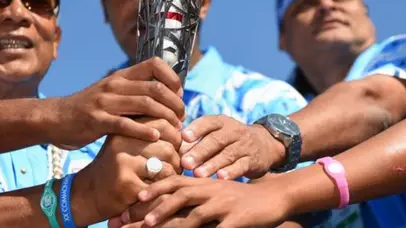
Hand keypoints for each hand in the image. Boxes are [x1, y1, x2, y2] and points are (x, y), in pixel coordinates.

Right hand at [51, 57, 185, 148]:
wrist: (55, 118)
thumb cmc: (88, 108)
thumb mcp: (110, 92)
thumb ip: (132, 91)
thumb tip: (164, 93)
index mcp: (120, 76)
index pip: (154, 64)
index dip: (172, 78)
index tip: (179, 94)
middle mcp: (114, 85)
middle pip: (155, 87)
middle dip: (174, 103)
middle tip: (182, 117)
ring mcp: (105, 102)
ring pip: (145, 104)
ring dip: (165, 117)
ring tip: (174, 129)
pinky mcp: (96, 120)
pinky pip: (125, 124)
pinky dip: (143, 131)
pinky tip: (155, 137)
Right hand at [72, 118, 181, 224]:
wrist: (87, 193)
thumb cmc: (116, 166)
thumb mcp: (127, 142)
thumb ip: (149, 130)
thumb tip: (181, 123)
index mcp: (125, 126)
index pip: (164, 123)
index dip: (176, 136)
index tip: (174, 147)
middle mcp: (122, 140)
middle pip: (169, 146)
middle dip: (177, 159)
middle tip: (173, 167)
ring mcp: (123, 162)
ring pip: (167, 165)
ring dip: (173, 175)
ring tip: (165, 178)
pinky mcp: (126, 183)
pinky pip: (160, 185)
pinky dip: (163, 190)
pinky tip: (154, 190)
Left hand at [118, 176, 285, 227]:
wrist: (273, 196)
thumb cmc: (238, 197)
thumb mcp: (214, 192)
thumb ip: (192, 196)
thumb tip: (167, 207)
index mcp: (202, 183)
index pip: (173, 184)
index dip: (152, 191)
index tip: (132, 202)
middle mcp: (210, 190)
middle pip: (178, 196)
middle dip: (154, 208)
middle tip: (135, 221)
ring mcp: (224, 204)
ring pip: (195, 214)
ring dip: (172, 222)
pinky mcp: (238, 219)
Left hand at [179, 115, 282, 179]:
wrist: (265, 144)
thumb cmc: (229, 140)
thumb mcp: (216, 134)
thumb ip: (196, 141)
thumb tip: (174, 150)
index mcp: (221, 122)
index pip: (208, 122)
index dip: (196, 129)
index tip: (184, 137)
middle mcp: (234, 131)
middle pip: (216, 140)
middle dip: (200, 151)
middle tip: (185, 163)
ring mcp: (245, 145)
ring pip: (228, 154)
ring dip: (212, 164)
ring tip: (198, 174)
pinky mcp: (253, 160)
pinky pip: (242, 165)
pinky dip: (231, 172)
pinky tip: (220, 178)